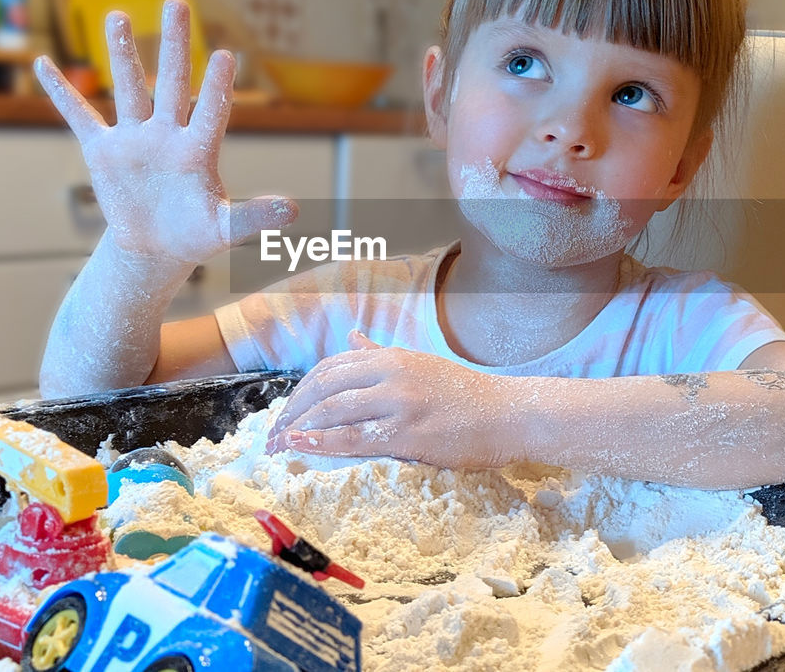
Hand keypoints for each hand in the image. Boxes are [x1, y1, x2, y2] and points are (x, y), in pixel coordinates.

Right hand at [35, 0, 295, 264]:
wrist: (155, 248)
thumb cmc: (195, 234)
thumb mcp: (226, 228)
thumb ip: (256, 216)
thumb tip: (295, 210)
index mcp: (198, 150)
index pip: (210, 111)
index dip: (216, 87)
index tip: (226, 56)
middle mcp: (167, 133)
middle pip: (172, 82)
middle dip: (174, 44)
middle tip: (176, 2)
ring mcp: (135, 138)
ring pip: (128, 88)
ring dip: (120, 53)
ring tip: (117, 15)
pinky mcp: (104, 150)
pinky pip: (79, 116)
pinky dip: (60, 94)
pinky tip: (44, 64)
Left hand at [264, 331, 517, 467]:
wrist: (511, 413)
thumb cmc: (467, 395)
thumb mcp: (420, 364)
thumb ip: (380, 354)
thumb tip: (352, 336)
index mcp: (392, 356)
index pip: (331, 367)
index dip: (302, 391)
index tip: (287, 413)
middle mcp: (392, 372)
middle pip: (325, 387)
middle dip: (293, 411)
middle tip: (273, 435)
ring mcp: (400, 401)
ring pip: (334, 410)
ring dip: (299, 428)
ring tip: (279, 446)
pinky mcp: (409, 431)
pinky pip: (355, 437)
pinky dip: (322, 441)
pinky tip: (301, 446)